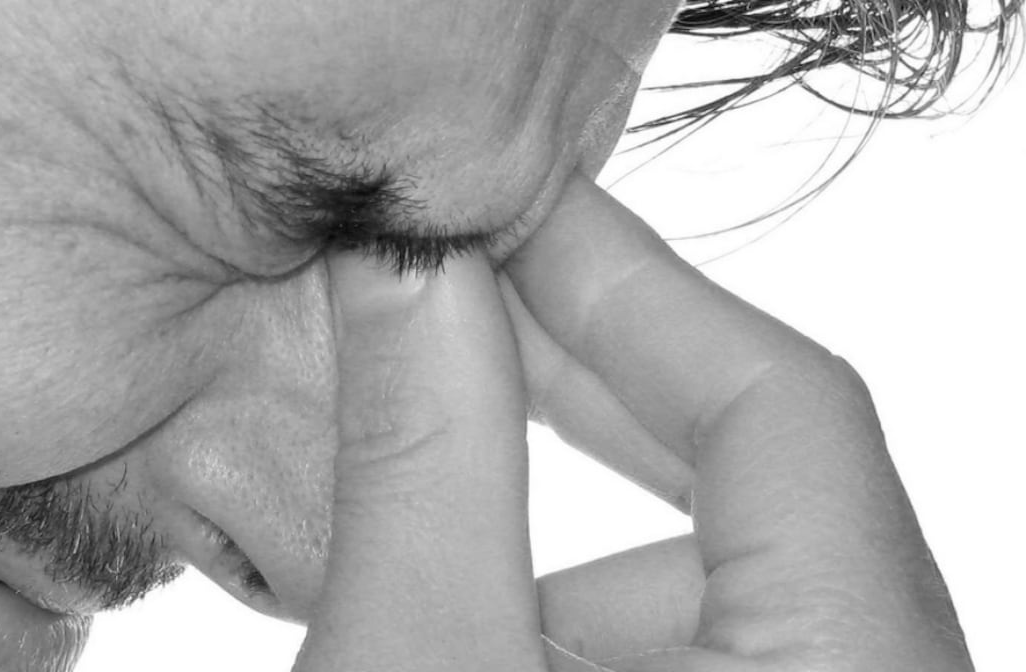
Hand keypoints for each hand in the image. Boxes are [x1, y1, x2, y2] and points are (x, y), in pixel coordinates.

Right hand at [293, 170, 972, 671]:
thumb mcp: (414, 660)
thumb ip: (426, 455)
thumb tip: (406, 270)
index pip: (784, 412)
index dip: (631, 286)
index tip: (512, 218)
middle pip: (761, 491)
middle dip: (586, 396)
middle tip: (454, 318)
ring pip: (723, 586)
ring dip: (566, 535)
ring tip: (424, 519)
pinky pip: (711, 653)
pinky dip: (586, 614)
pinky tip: (477, 616)